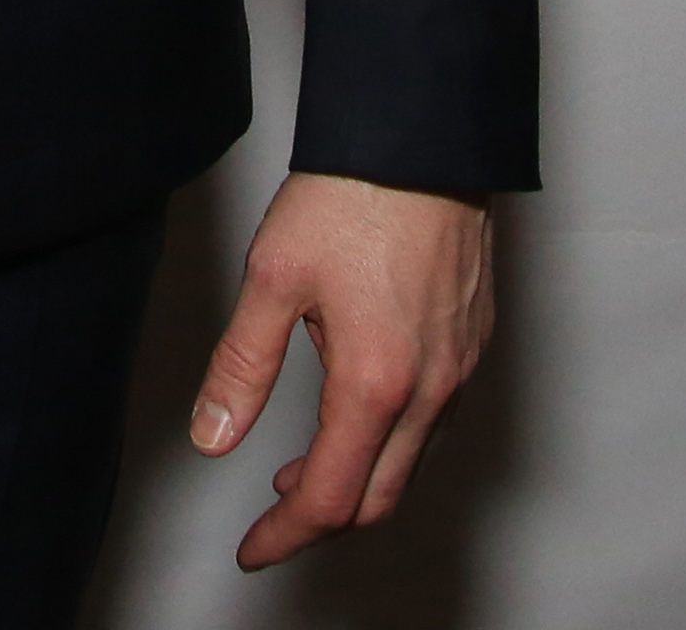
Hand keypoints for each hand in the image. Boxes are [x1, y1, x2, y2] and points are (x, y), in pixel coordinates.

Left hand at [189, 170, 492, 569]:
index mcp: (375, 384)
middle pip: (379, 498)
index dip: (285, 534)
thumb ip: (241, 366)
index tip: (253, 549)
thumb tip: (212, 437)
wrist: (423, 135)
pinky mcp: (473, 342)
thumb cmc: (353, 194)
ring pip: (411, 462)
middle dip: (322, 518)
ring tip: (300, 463)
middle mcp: (430, 389)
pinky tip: (354, 405)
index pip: (329, 497)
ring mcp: (459, 368)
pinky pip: (435, 421)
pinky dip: (390, 439)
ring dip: (358, 478)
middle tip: (273, 518)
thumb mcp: (272, 277)